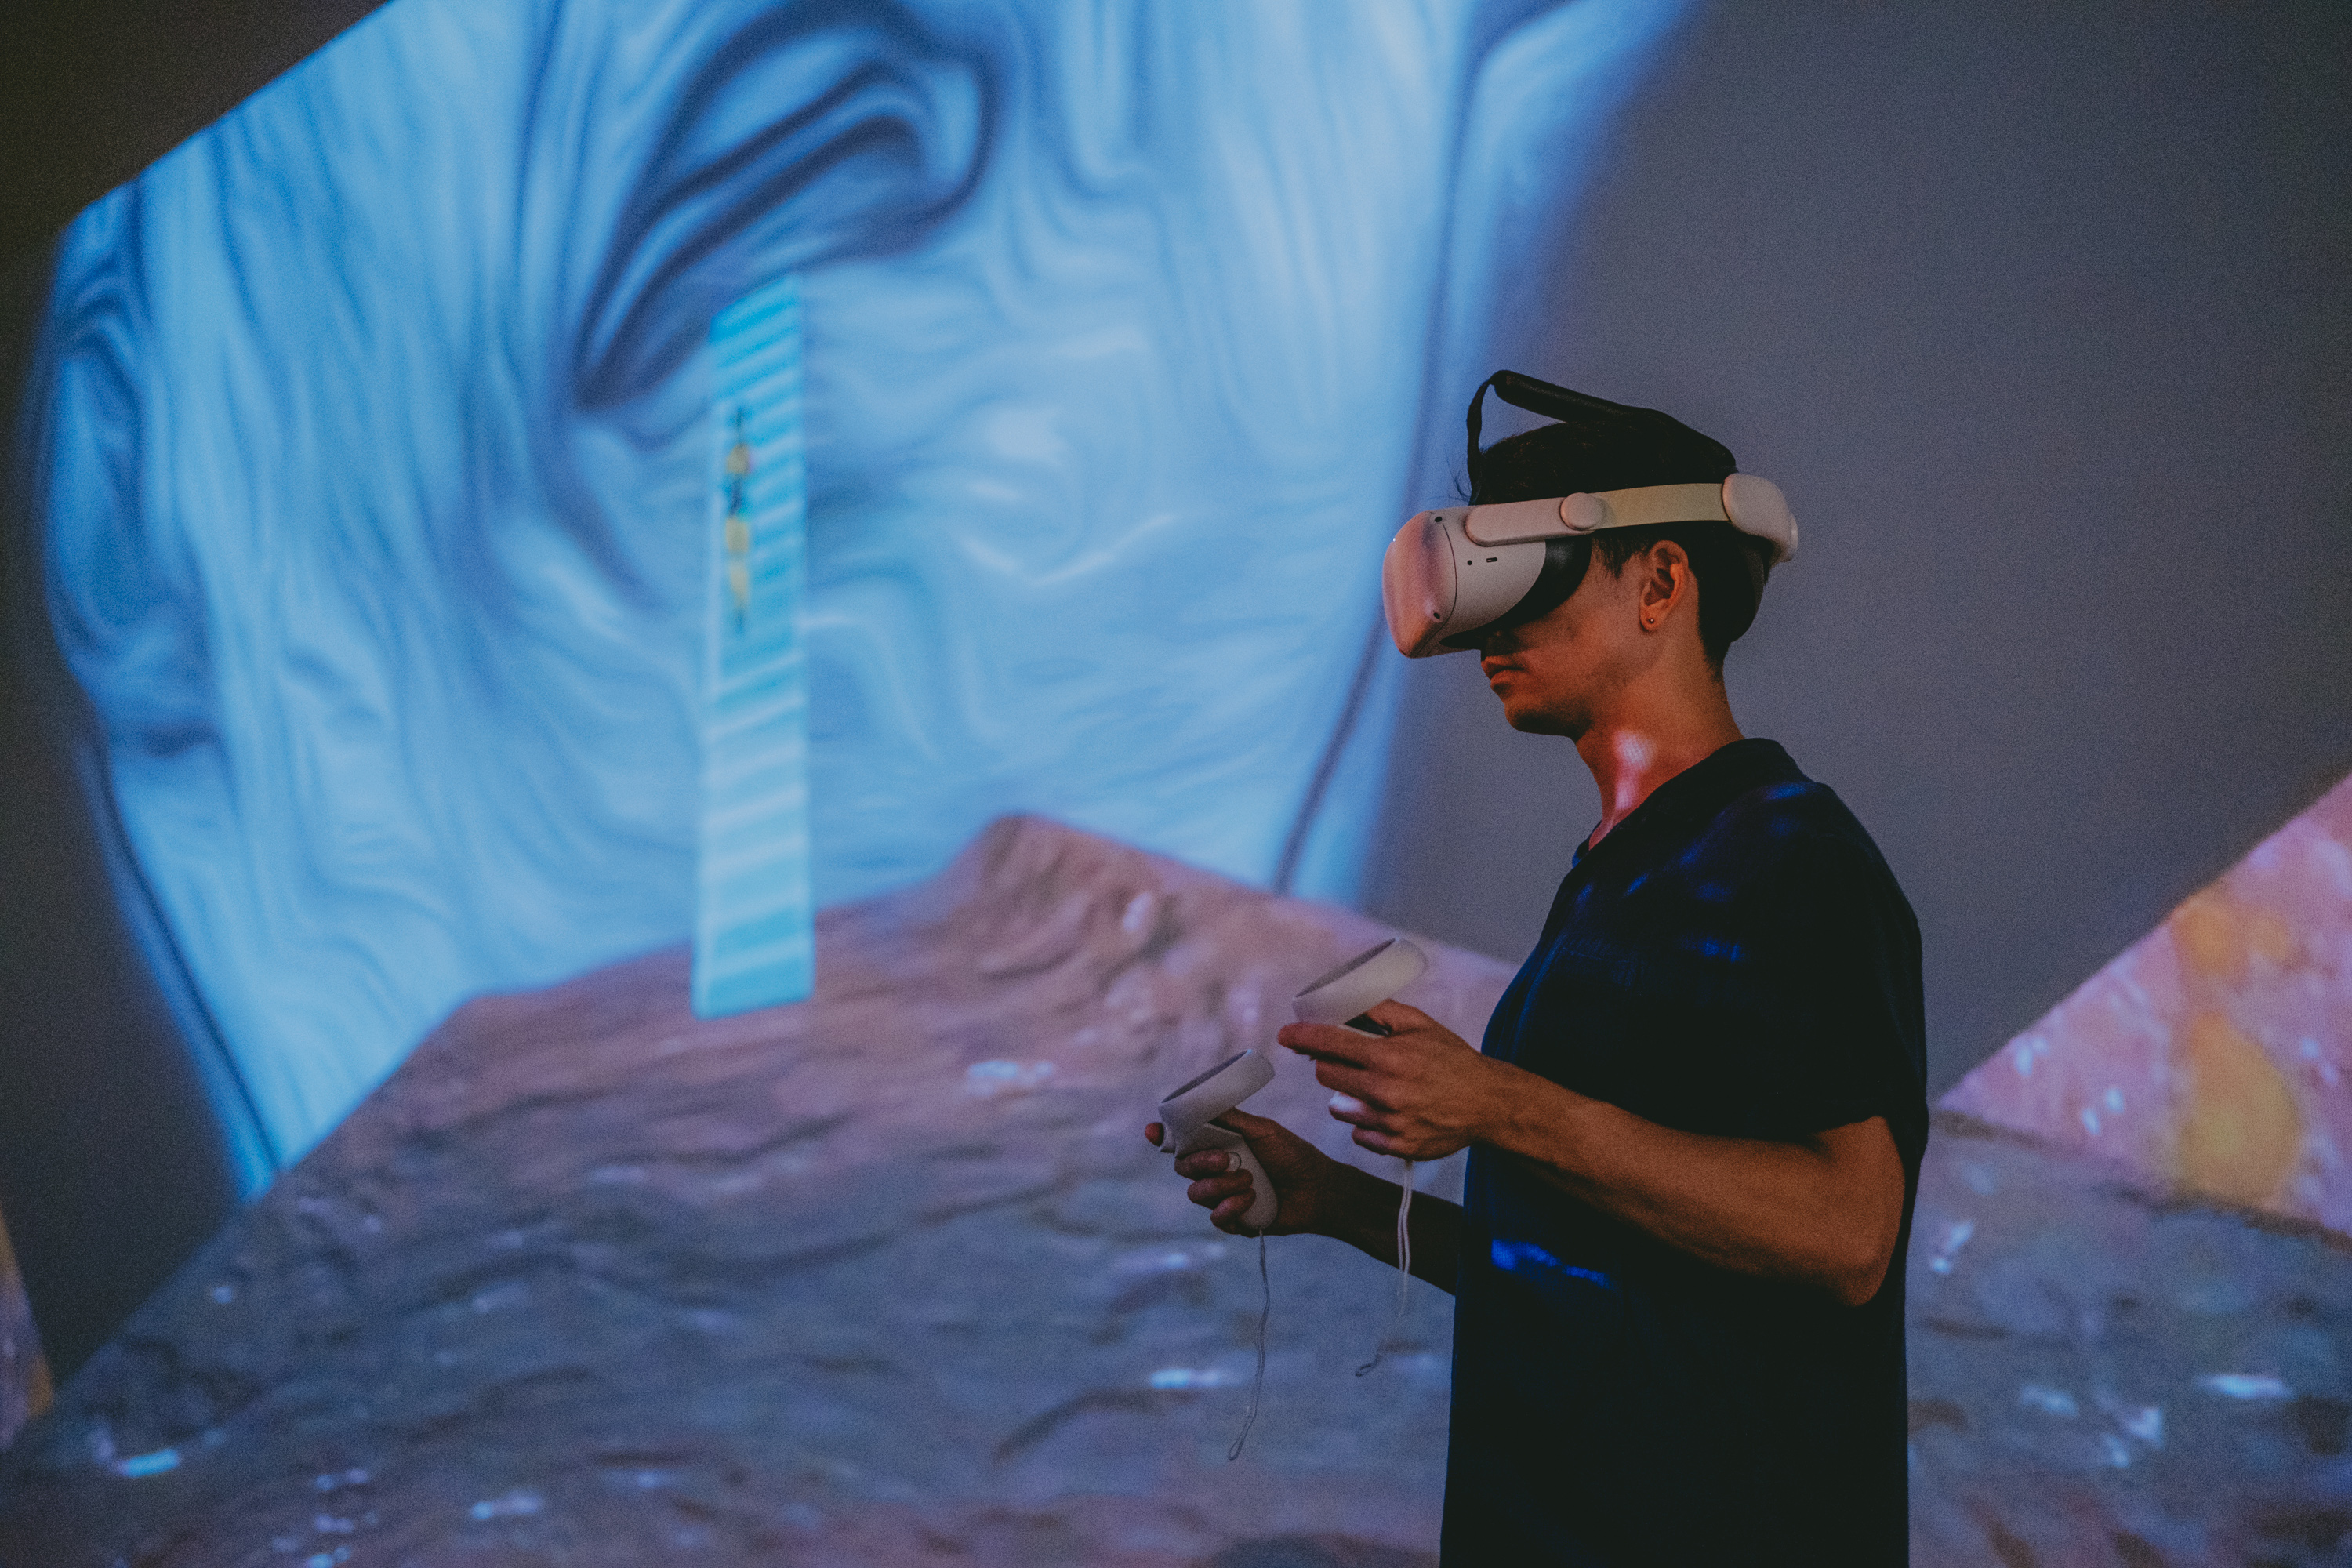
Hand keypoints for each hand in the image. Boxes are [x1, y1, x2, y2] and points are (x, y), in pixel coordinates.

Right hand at [1141, 1109, 1355, 1237]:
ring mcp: (1222, 1196)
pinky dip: (1230, 1208)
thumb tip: (1203, 1100)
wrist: (1319, 1189)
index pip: (1182, 1140)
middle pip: (1183, 1167)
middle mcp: (1215, 1170)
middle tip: (1226, 1159)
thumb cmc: (1293, 1155)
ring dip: (1220, 1187)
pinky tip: (1251, 1201)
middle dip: (1200, 1162)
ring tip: (1249, 1182)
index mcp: (1219, 1143)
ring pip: (1196, 1193)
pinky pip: (1215, 1218)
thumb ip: (1233, 1119)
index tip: (1153, 1132)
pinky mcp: (1234, 1220)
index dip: (1163, 1136)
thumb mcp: (1264, 1130)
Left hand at [1275, 999, 1515, 1159]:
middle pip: (1327, 1076)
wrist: (1488, 1104)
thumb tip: (1346, 1001)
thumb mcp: (1421, 1025)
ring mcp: (1389, 1122)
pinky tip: (1388, 1111)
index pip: (1330, 1043)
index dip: (1303, 1037)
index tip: (1287, 1035)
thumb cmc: (1454, 1061)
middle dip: (1330, 1064)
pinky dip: (1366, 1122)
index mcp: (1389, 1056)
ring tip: (1375, 1089)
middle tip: (1347, 1061)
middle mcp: (1385, 1091)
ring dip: (1348, 1096)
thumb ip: (1381, 1012)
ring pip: (1339, 1108)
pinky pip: (1359, 1133)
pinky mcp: (1395, 1145)